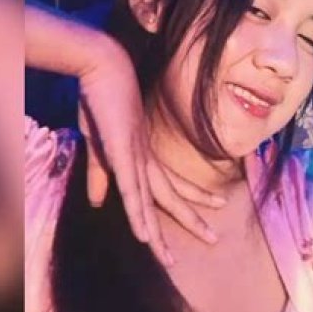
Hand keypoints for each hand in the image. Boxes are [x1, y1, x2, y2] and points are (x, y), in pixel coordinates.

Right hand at [77, 38, 223, 266]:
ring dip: (172, 224)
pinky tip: (147, 237)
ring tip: (192, 246)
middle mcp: (146, 158)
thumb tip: (99, 202)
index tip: (211, 212)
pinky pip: (132, 190)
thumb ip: (99, 174)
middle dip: (192, 218)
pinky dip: (139, 214)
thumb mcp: (98, 144)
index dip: (189, 200)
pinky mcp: (122, 152)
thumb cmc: (101, 99)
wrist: (100, 65)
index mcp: (143, 155)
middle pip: (171, 195)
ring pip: (157, 199)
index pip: (170, 184)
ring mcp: (136, 156)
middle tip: (214, 238)